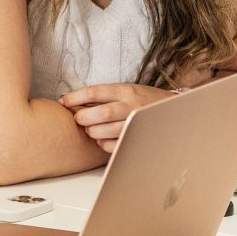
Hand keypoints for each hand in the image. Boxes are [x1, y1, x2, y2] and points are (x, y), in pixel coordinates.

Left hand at [59, 83, 174, 152]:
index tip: (63, 101)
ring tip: (90, 130)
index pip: (95, 92)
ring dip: (92, 131)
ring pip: (106, 130)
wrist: (173, 110)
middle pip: (101, 113)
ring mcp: (135, 124)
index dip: (76, 97)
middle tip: (78, 119)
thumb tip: (72, 100)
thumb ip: (104, 96)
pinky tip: (102, 139)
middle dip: (83, 117)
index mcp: (125, 90)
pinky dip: (104, 144)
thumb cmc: (143, 100)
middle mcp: (131, 106)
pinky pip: (114, 145)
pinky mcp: (137, 139)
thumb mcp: (126, 90)